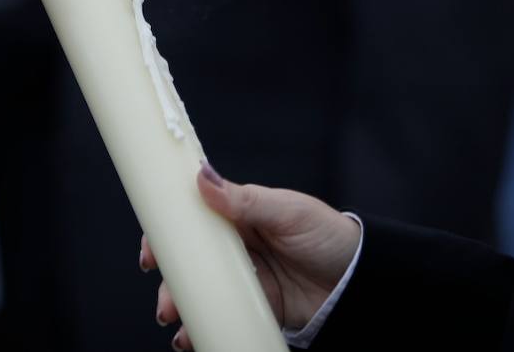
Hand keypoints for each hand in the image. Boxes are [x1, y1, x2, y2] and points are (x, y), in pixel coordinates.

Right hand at [142, 164, 360, 350]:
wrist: (362, 281)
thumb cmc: (328, 235)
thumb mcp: (286, 212)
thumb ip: (243, 200)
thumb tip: (201, 176)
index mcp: (240, 213)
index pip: (194, 218)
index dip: (168, 232)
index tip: (151, 249)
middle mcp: (238, 245)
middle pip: (191, 260)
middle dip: (170, 279)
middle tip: (164, 297)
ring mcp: (245, 276)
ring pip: (201, 289)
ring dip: (182, 305)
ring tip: (176, 320)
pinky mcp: (257, 305)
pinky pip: (222, 313)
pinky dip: (204, 325)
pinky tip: (193, 336)